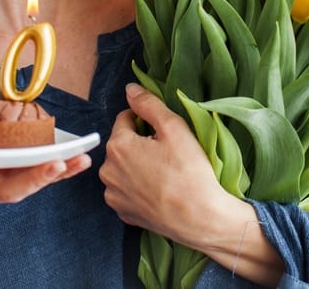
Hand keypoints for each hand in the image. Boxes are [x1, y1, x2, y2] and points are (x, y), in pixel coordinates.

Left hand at [100, 83, 237, 246]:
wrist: (201, 219)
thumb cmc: (189, 172)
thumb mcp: (174, 128)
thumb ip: (149, 104)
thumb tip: (130, 89)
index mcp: (117, 146)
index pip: (126, 118)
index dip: (146, 121)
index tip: (164, 132)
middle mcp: (107, 170)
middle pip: (122, 144)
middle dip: (140, 143)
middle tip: (167, 154)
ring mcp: (113, 194)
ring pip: (123, 167)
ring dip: (137, 165)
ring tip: (164, 174)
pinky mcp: (122, 212)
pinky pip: (126, 190)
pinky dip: (138, 187)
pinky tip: (158, 190)